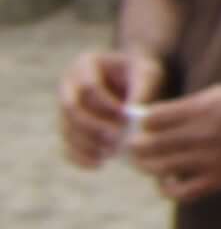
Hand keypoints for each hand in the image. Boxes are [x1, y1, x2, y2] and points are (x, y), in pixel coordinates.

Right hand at [56, 45, 154, 168]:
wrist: (136, 82)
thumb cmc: (143, 75)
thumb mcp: (148, 74)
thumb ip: (142, 90)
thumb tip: (132, 117)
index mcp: (84, 64)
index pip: (87, 87)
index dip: (105, 105)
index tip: (126, 117)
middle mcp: (68, 85)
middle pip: (71, 110)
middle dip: (94, 127)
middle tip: (117, 139)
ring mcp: (63, 109)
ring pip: (66, 130)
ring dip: (87, 144)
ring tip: (111, 153)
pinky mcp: (68, 130)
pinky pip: (66, 146)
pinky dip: (80, 157)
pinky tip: (98, 164)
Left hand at [126, 82, 220, 199]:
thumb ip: (192, 105)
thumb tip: (161, 116)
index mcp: (202, 108)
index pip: (151, 118)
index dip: (141, 123)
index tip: (141, 126)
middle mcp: (201, 133)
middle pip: (147, 144)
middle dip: (136, 147)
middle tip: (135, 148)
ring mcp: (209, 158)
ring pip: (158, 168)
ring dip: (147, 166)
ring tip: (147, 164)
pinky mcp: (220, 179)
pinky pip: (182, 191)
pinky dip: (168, 189)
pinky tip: (168, 182)